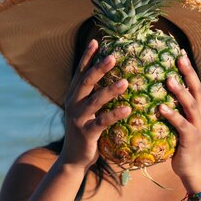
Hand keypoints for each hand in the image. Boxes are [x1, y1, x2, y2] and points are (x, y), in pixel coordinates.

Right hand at [60, 39, 130, 170]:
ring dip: (110, 90)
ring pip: (94, 101)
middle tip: (113, 56)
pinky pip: (102, 122)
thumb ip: (95, 96)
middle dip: (99, 68)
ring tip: (126, 81)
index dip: (87, 56)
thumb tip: (117, 77)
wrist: (73, 159)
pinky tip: (128, 109)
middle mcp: (73, 104)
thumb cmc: (87, 131)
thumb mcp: (87, 111)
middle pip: (86, 82)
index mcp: (74, 96)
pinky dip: (114, 115)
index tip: (96, 40)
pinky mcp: (86, 133)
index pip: (80, 72)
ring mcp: (78, 118)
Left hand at [159, 50, 200, 191]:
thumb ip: (169, 111)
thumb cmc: (179, 147)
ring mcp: (196, 127)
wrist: (191, 172)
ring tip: (169, 79)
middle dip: (188, 73)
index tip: (179, 52)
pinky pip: (181, 125)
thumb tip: (150, 96)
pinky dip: (172, 115)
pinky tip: (161, 107)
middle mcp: (198, 115)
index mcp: (194, 111)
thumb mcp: (175, 126)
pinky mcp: (190, 139)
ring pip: (190, 105)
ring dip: (180, 91)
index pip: (194, 85)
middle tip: (179, 57)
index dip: (188, 69)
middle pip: (196, 89)